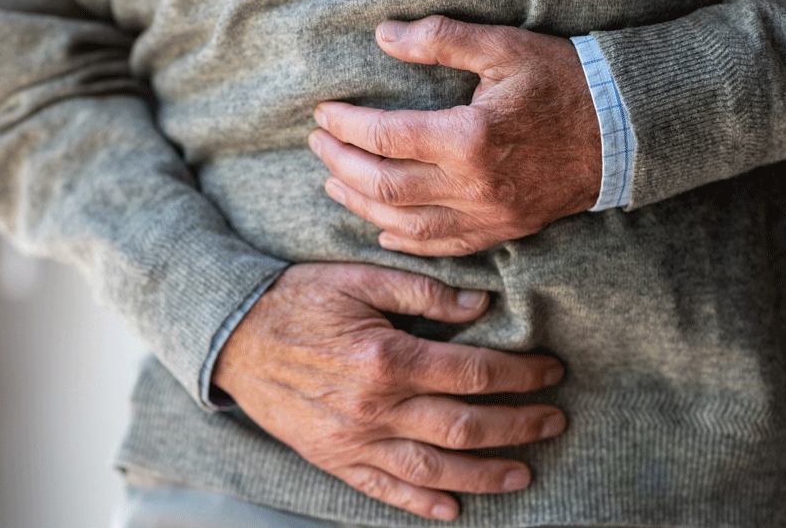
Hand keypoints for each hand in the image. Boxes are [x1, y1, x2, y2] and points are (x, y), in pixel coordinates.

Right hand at [212, 263, 565, 520]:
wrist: (231, 336)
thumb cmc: (296, 301)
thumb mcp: (356, 279)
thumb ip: (421, 292)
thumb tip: (479, 304)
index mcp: (386, 358)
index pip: (473, 373)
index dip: (521, 375)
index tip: (550, 372)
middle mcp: (375, 408)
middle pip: (466, 427)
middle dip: (520, 425)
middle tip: (555, 421)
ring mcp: (353, 441)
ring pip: (435, 470)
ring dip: (486, 475)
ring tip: (524, 471)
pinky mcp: (333, 459)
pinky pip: (384, 490)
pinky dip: (422, 506)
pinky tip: (454, 510)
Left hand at [309, 15, 602, 256]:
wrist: (627, 131)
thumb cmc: (565, 82)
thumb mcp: (504, 48)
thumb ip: (440, 40)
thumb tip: (383, 36)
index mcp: (469, 138)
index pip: (386, 137)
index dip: (346, 126)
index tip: (324, 113)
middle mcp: (473, 186)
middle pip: (384, 186)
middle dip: (342, 164)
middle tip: (318, 144)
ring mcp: (488, 215)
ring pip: (405, 224)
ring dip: (361, 205)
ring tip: (334, 182)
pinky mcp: (503, 230)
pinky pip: (443, 248)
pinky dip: (405, 242)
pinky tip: (381, 230)